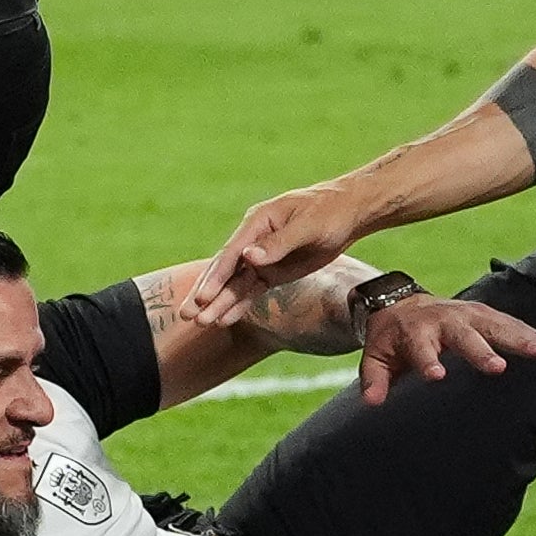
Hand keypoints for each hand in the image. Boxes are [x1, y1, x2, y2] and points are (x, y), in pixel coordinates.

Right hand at [186, 181, 375, 325]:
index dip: (216, 277)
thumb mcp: (308, 226)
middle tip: (187, 315)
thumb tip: (249, 257)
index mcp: (258, 222)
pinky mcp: (274, 271)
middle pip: (225, 270)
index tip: (203, 298)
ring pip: (235, 284)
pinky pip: (252, 290)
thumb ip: (279, 243)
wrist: (349, 212)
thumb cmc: (329, 212)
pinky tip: (224, 320)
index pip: (231, 254)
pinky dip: (239, 305)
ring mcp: (262, 257)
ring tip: (201, 324)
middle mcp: (254, 240)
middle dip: (206, 293)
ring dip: (219, 303)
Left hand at [357, 290, 535, 405]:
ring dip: (522, 339)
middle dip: (480, 350)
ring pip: (497, 325)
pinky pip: (512, 324)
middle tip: (497, 367)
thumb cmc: (391, 338)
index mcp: (415, 331)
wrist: (399, 304)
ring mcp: (468, 314)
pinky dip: (533, 336)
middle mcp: (445, 319)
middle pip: (464, 335)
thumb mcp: (376, 355)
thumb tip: (373, 403)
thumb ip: (375, 378)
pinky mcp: (486, 314)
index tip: (437, 376)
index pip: (421, 348)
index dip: (427, 361)